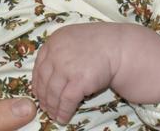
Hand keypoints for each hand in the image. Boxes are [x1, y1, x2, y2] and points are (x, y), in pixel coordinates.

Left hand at [32, 23, 159, 123]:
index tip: (39, 93)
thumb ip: (60, 52)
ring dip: (52, 107)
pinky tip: (63, 118)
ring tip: (54, 115)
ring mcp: (67, 66)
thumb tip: (49, 75)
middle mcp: (57, 52)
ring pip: (53, 93)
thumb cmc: (100, 44)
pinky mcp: (78, 81)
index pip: (39, 66)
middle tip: (46, 108)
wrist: (122, 48)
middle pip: (44, 81)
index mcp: (55, 40)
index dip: (37, 83)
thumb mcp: (74, 40)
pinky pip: (66, 101)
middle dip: (44, 98)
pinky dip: (63, 111)